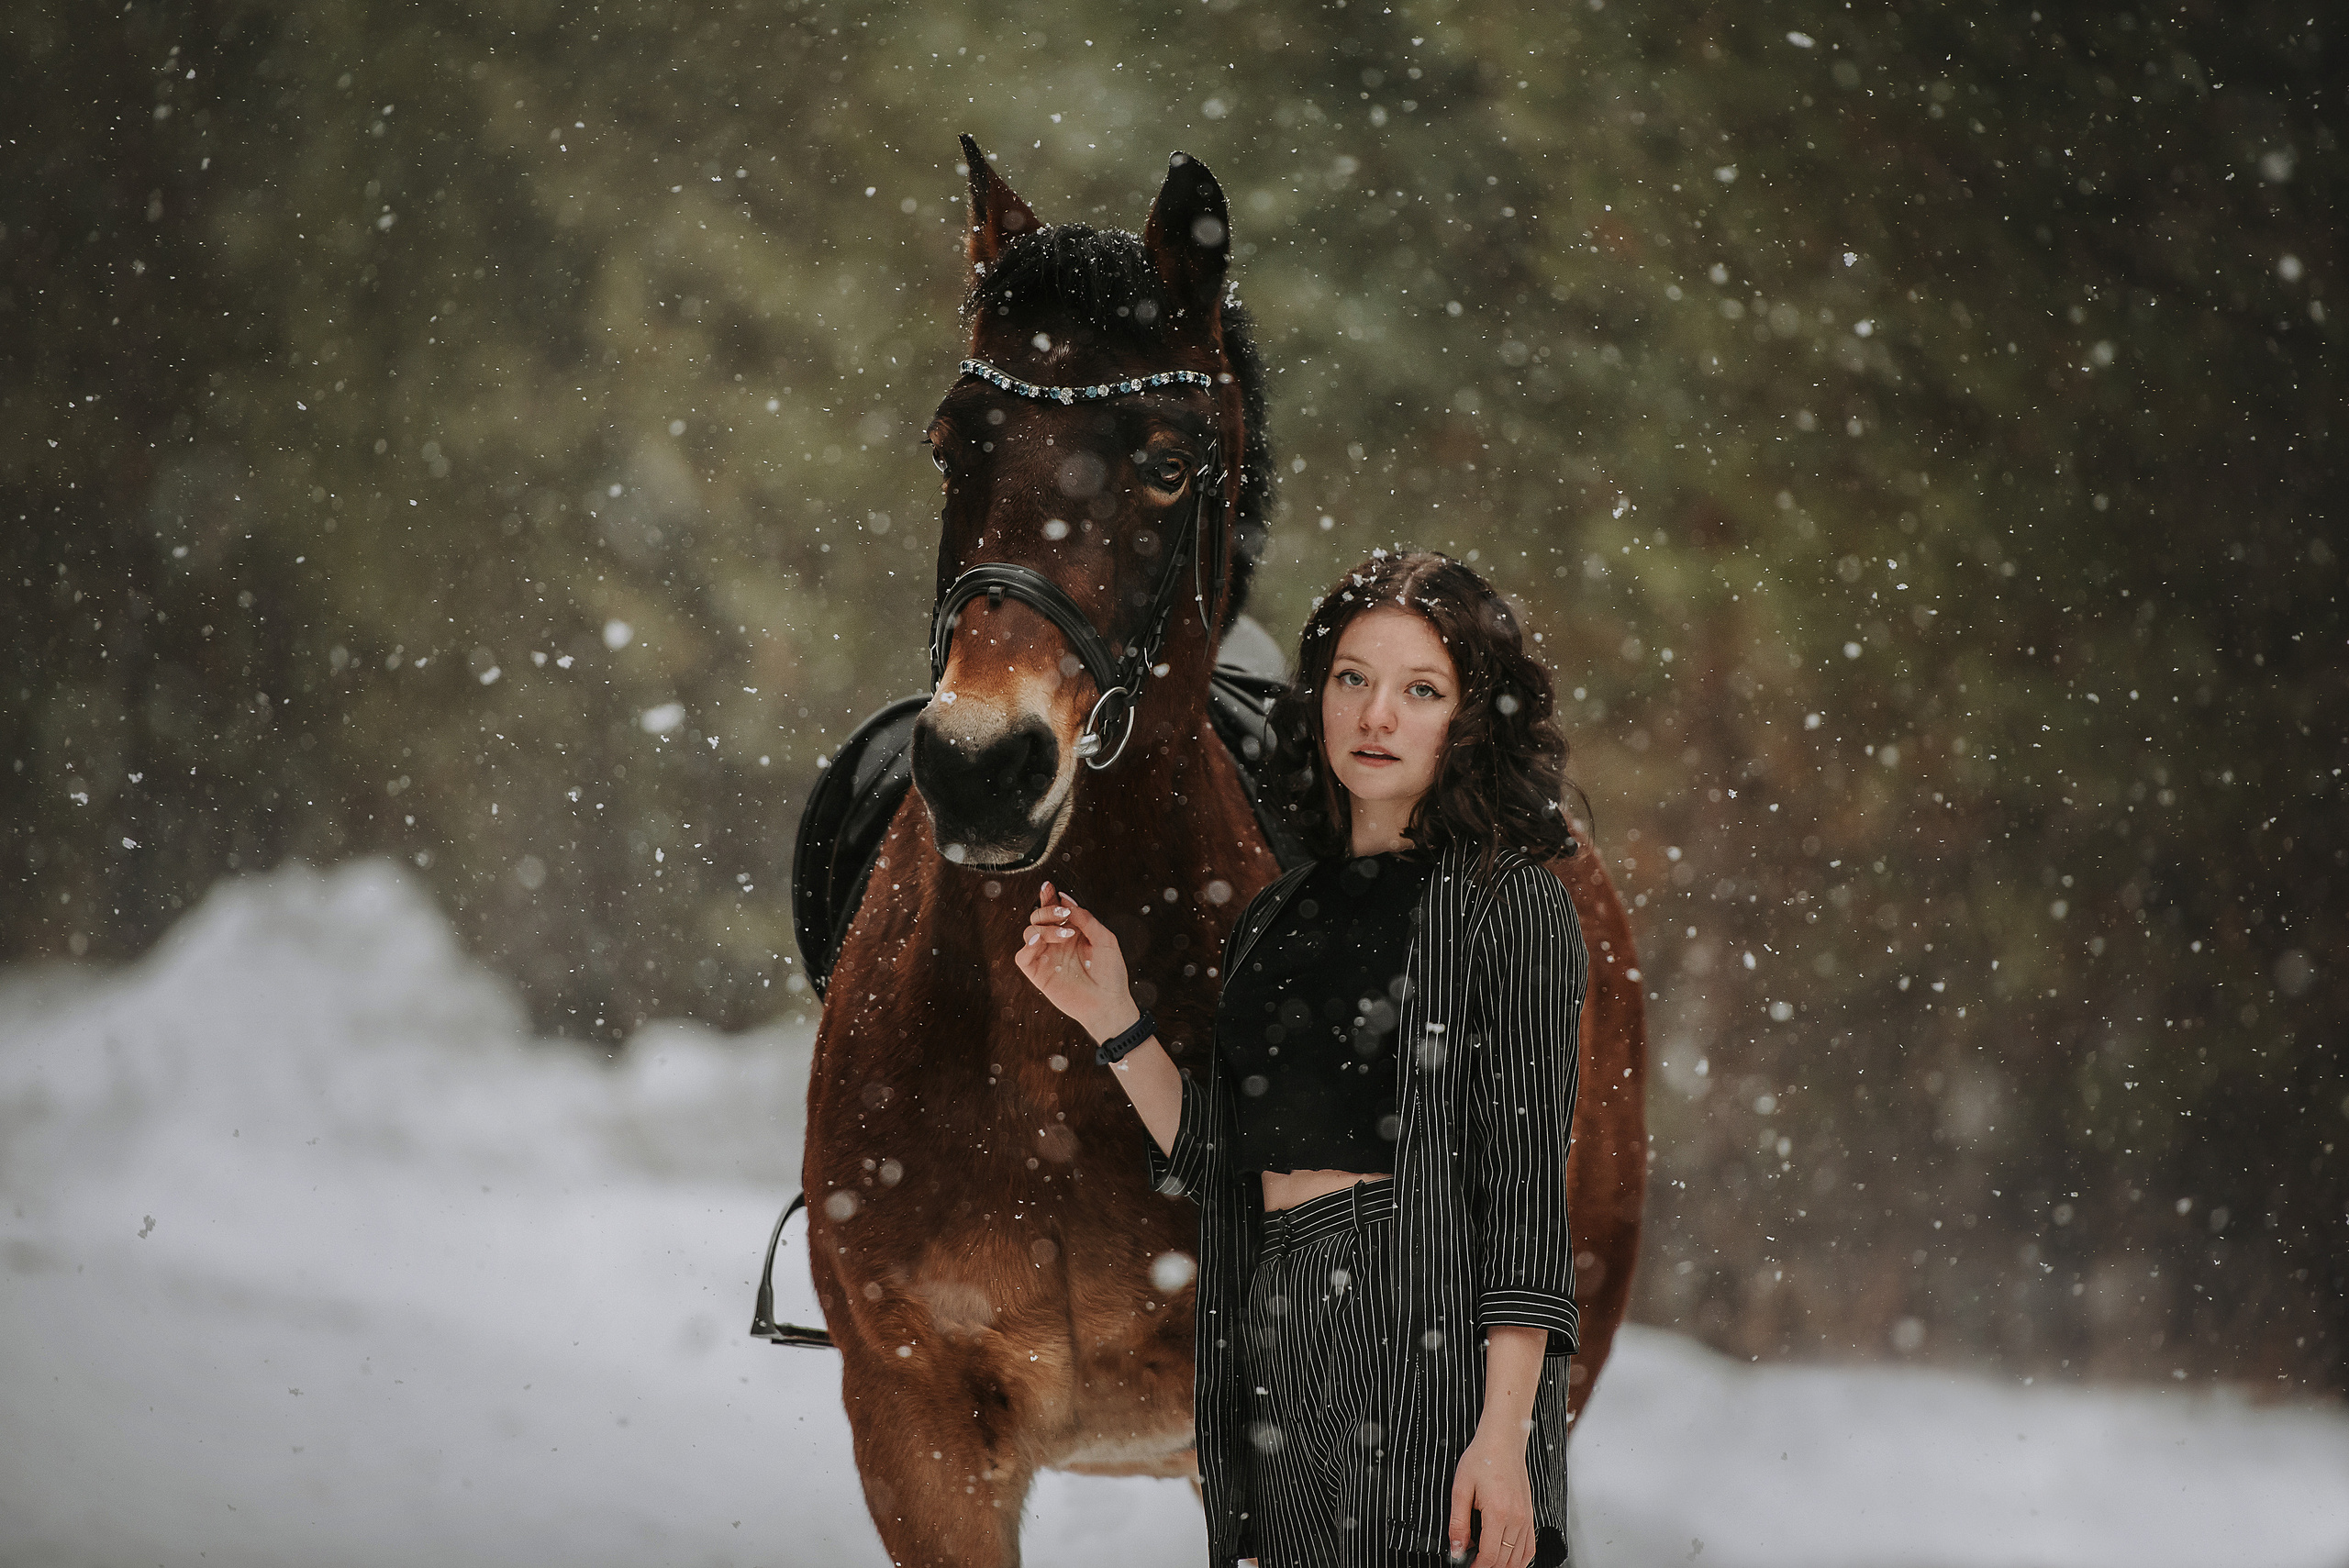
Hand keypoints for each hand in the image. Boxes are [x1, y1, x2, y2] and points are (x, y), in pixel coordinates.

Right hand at [1013, 882, 1138, 1044]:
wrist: (1109, 1002)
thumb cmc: (1111, 973)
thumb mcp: (1105, 939)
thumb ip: (1085, 918)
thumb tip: (1065, 898)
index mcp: (1072, 931)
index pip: (1054, 909)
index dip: (1048, 896)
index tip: (1048, 886)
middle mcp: (1056, 942)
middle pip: (1038, 916)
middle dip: (1047, 909)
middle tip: (1064, 913)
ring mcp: (1046, 957)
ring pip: (1029, 932)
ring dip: (1044, 927)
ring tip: (1065, 935)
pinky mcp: (1038, 974)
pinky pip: (1022, 956)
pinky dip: (1027, 946)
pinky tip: (1039, 940)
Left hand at [1447, 1425, 1535, 1567]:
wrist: (1503, 1441)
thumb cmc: (1481, 1459)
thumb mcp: (1461, 1489)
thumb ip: (1458, 1523)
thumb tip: (1456, 1550)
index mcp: (1498, 1512)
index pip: (1489, 1556)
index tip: (1466, 1567)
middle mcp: (1517, 1518)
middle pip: (1504, 1560)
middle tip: (1472, 1564)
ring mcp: (1526, 1517)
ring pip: (1519, 1558)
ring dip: (1503, 1566)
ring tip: (1485, 1563)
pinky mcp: (1530, 1515)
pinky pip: (1529, 1547)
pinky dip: (1520, 1560)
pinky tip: (1507, 1560)